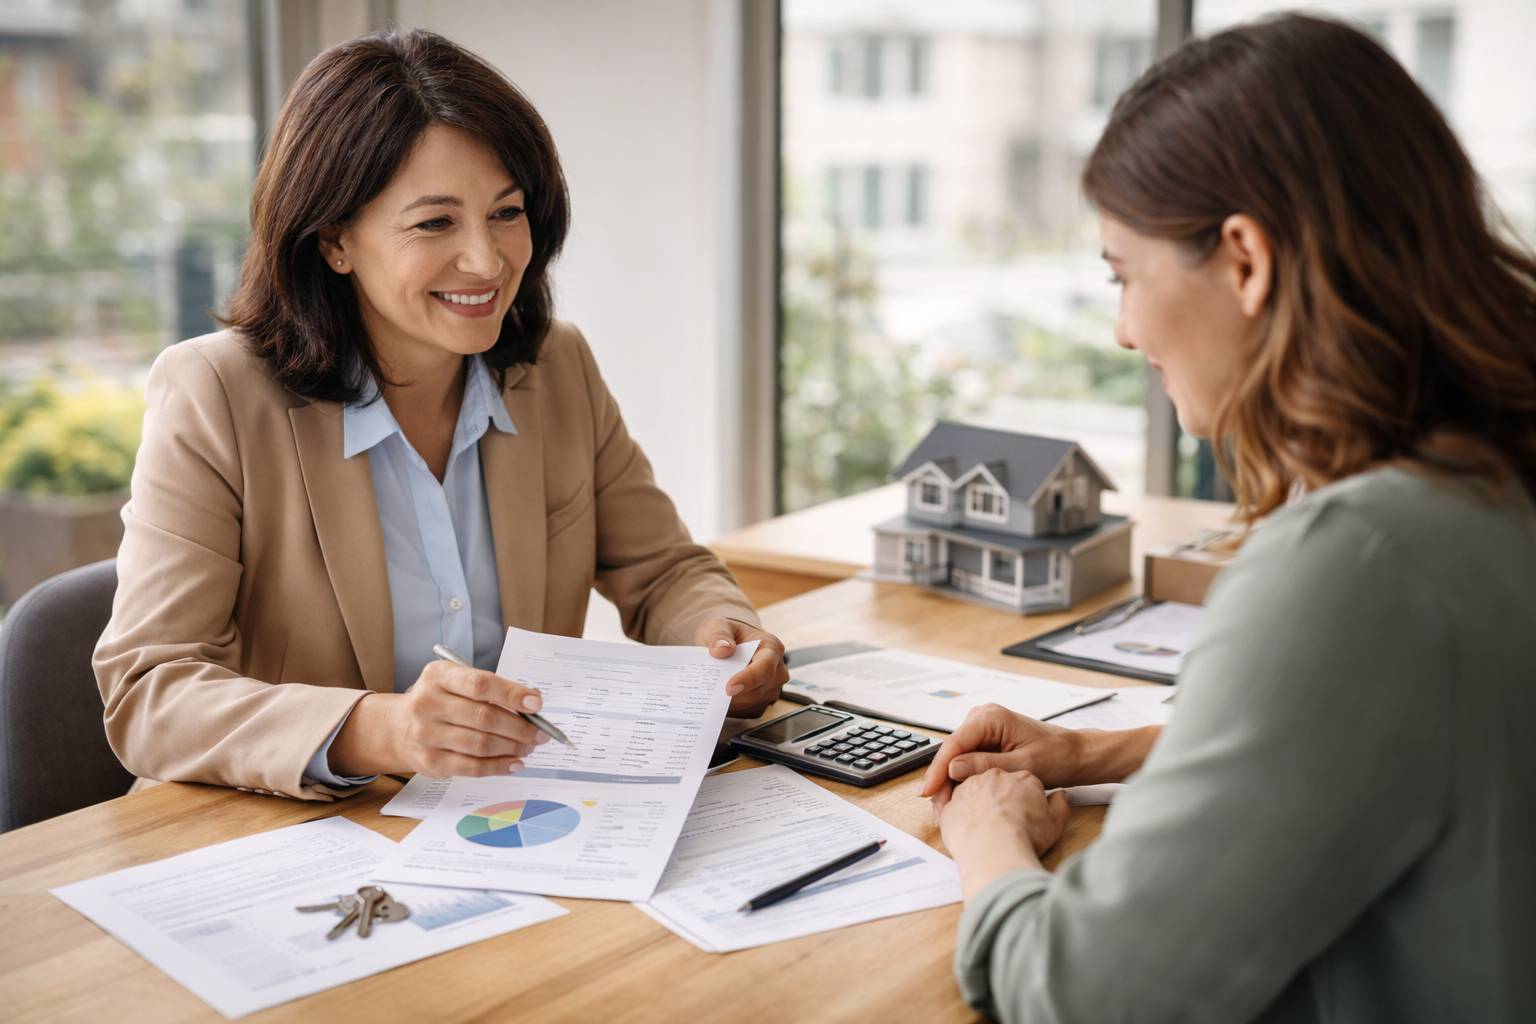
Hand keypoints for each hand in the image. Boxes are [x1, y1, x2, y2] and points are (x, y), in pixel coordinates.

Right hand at [330, 660, 548, 777]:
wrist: (397, 727)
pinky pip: (472, 767)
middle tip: (540, 732)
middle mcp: (428, 703)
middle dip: (519, 727)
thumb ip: (488, 689)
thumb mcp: (455, 682)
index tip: (536, 703)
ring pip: (481, 744)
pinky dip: (499, 766)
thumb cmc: (438, 701)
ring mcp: (426, 734)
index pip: (480, 684)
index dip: (512, 694)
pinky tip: (515, 763)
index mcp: (438, 676)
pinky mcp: (430, 761)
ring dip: (512, 747)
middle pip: (484, 717)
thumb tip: (531, 704)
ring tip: (529, 746)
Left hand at [694, 616, 788, 716]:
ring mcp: (772, 688)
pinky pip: (748, 712)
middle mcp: (777, 669)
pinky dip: (732, 708)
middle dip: (734, 694)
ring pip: (753, 703)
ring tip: (712, 694)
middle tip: (711, 693)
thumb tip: (721, 650)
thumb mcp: (718, 627)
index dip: (749, 679)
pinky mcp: (763, 702)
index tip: (729, 688)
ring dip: (732, 702)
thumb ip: (718, 635)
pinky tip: (719, 699)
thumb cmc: (727, 636)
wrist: (727, 647)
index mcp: (771, 646)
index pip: (766, 667)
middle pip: (759, 689)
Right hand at [919, 703, 1085, 795]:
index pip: (955, 743)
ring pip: (955, 756)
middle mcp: (983, 717)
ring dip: (949, 780)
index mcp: (991, 717)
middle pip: (951, 750)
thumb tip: (954, 768)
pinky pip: (965, 758)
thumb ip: (987, 765)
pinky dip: (960, 778)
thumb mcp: (1023, 764)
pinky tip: (957, 797)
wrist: (1073, 754)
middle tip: (937, 808)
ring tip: (945, 808)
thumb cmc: (1057, 756)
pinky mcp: (984, 739)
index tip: (929, 791)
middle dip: (941, 778)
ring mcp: (982, 727)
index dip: (939, 769)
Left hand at [933, 768, 1069, 900]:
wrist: (994, 846)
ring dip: (979, 807)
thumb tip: (1062, 797)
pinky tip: (969, 833)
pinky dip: (961, 818)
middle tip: (1005, 823)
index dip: (1025, 800)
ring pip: (975, 793)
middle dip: (1000, 801)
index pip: (1024, 783)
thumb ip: (1059, 806)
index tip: (1024, 815)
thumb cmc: (1023, 834)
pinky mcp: (952, 802)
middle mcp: (994, 777)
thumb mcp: (1055, 822)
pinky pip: (955, 807)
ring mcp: (971, 787)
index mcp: (1022, 778)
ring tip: (986, 831)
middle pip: (998, 785)